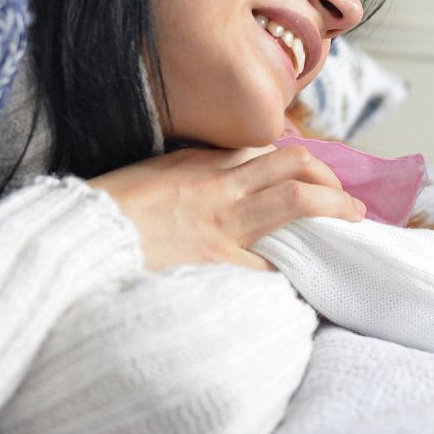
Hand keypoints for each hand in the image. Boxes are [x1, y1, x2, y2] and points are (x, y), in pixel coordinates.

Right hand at [89, 145, 364, 271]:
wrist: (82, 244)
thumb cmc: (108, 215)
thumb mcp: (154, 178)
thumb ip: (195, 175)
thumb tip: (229, 179)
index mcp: (201, 164)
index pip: (269, 152)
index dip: (305, 164)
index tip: (319, 177)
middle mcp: (219, 187)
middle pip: (294, 167)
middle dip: (330, 182)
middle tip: (350, 204)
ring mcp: (222, 226)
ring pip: (295, 203)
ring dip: (331, 211)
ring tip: (351, 224)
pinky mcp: (219, 264)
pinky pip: (271, 265)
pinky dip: (293, 271)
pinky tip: (309, 281)